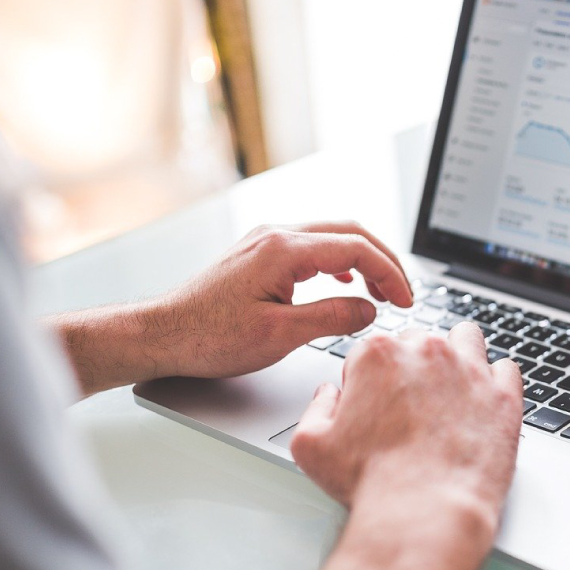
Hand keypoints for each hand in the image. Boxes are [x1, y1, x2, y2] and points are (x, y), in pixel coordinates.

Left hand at [149, 222, 413, 379]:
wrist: (163, 334)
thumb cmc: (209, 337)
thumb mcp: (279, 336)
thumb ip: (331, 318)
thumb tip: (369, 309)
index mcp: (283, 250)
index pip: (356, 247)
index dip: (390, 273)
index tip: (406, 300)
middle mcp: (275, 235)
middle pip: (349, 232)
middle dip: (384, 262)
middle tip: (404, 293)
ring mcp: (266, 241)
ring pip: (332, 236)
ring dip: (363, 260)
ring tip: (381, 291)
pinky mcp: (260, 254)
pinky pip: (312, 246)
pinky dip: (339, 262)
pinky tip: (345, 281)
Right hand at [291, 323, 523, 542]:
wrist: (424, 513)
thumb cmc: (372, 483)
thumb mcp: (311, 446)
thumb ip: (316, 408)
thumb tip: (329, 394)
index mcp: (378, 355)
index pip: (372, 350)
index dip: (369, 380)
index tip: (373, 406)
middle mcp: (426, 352)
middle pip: (418, 343)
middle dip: (412, 368)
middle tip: (410, 408)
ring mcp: (470, 371)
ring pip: (465, 340)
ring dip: (457, 357)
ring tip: (449, 392)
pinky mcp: (504, 396)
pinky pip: (506, 369)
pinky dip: (496, 381)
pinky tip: (483, 403)